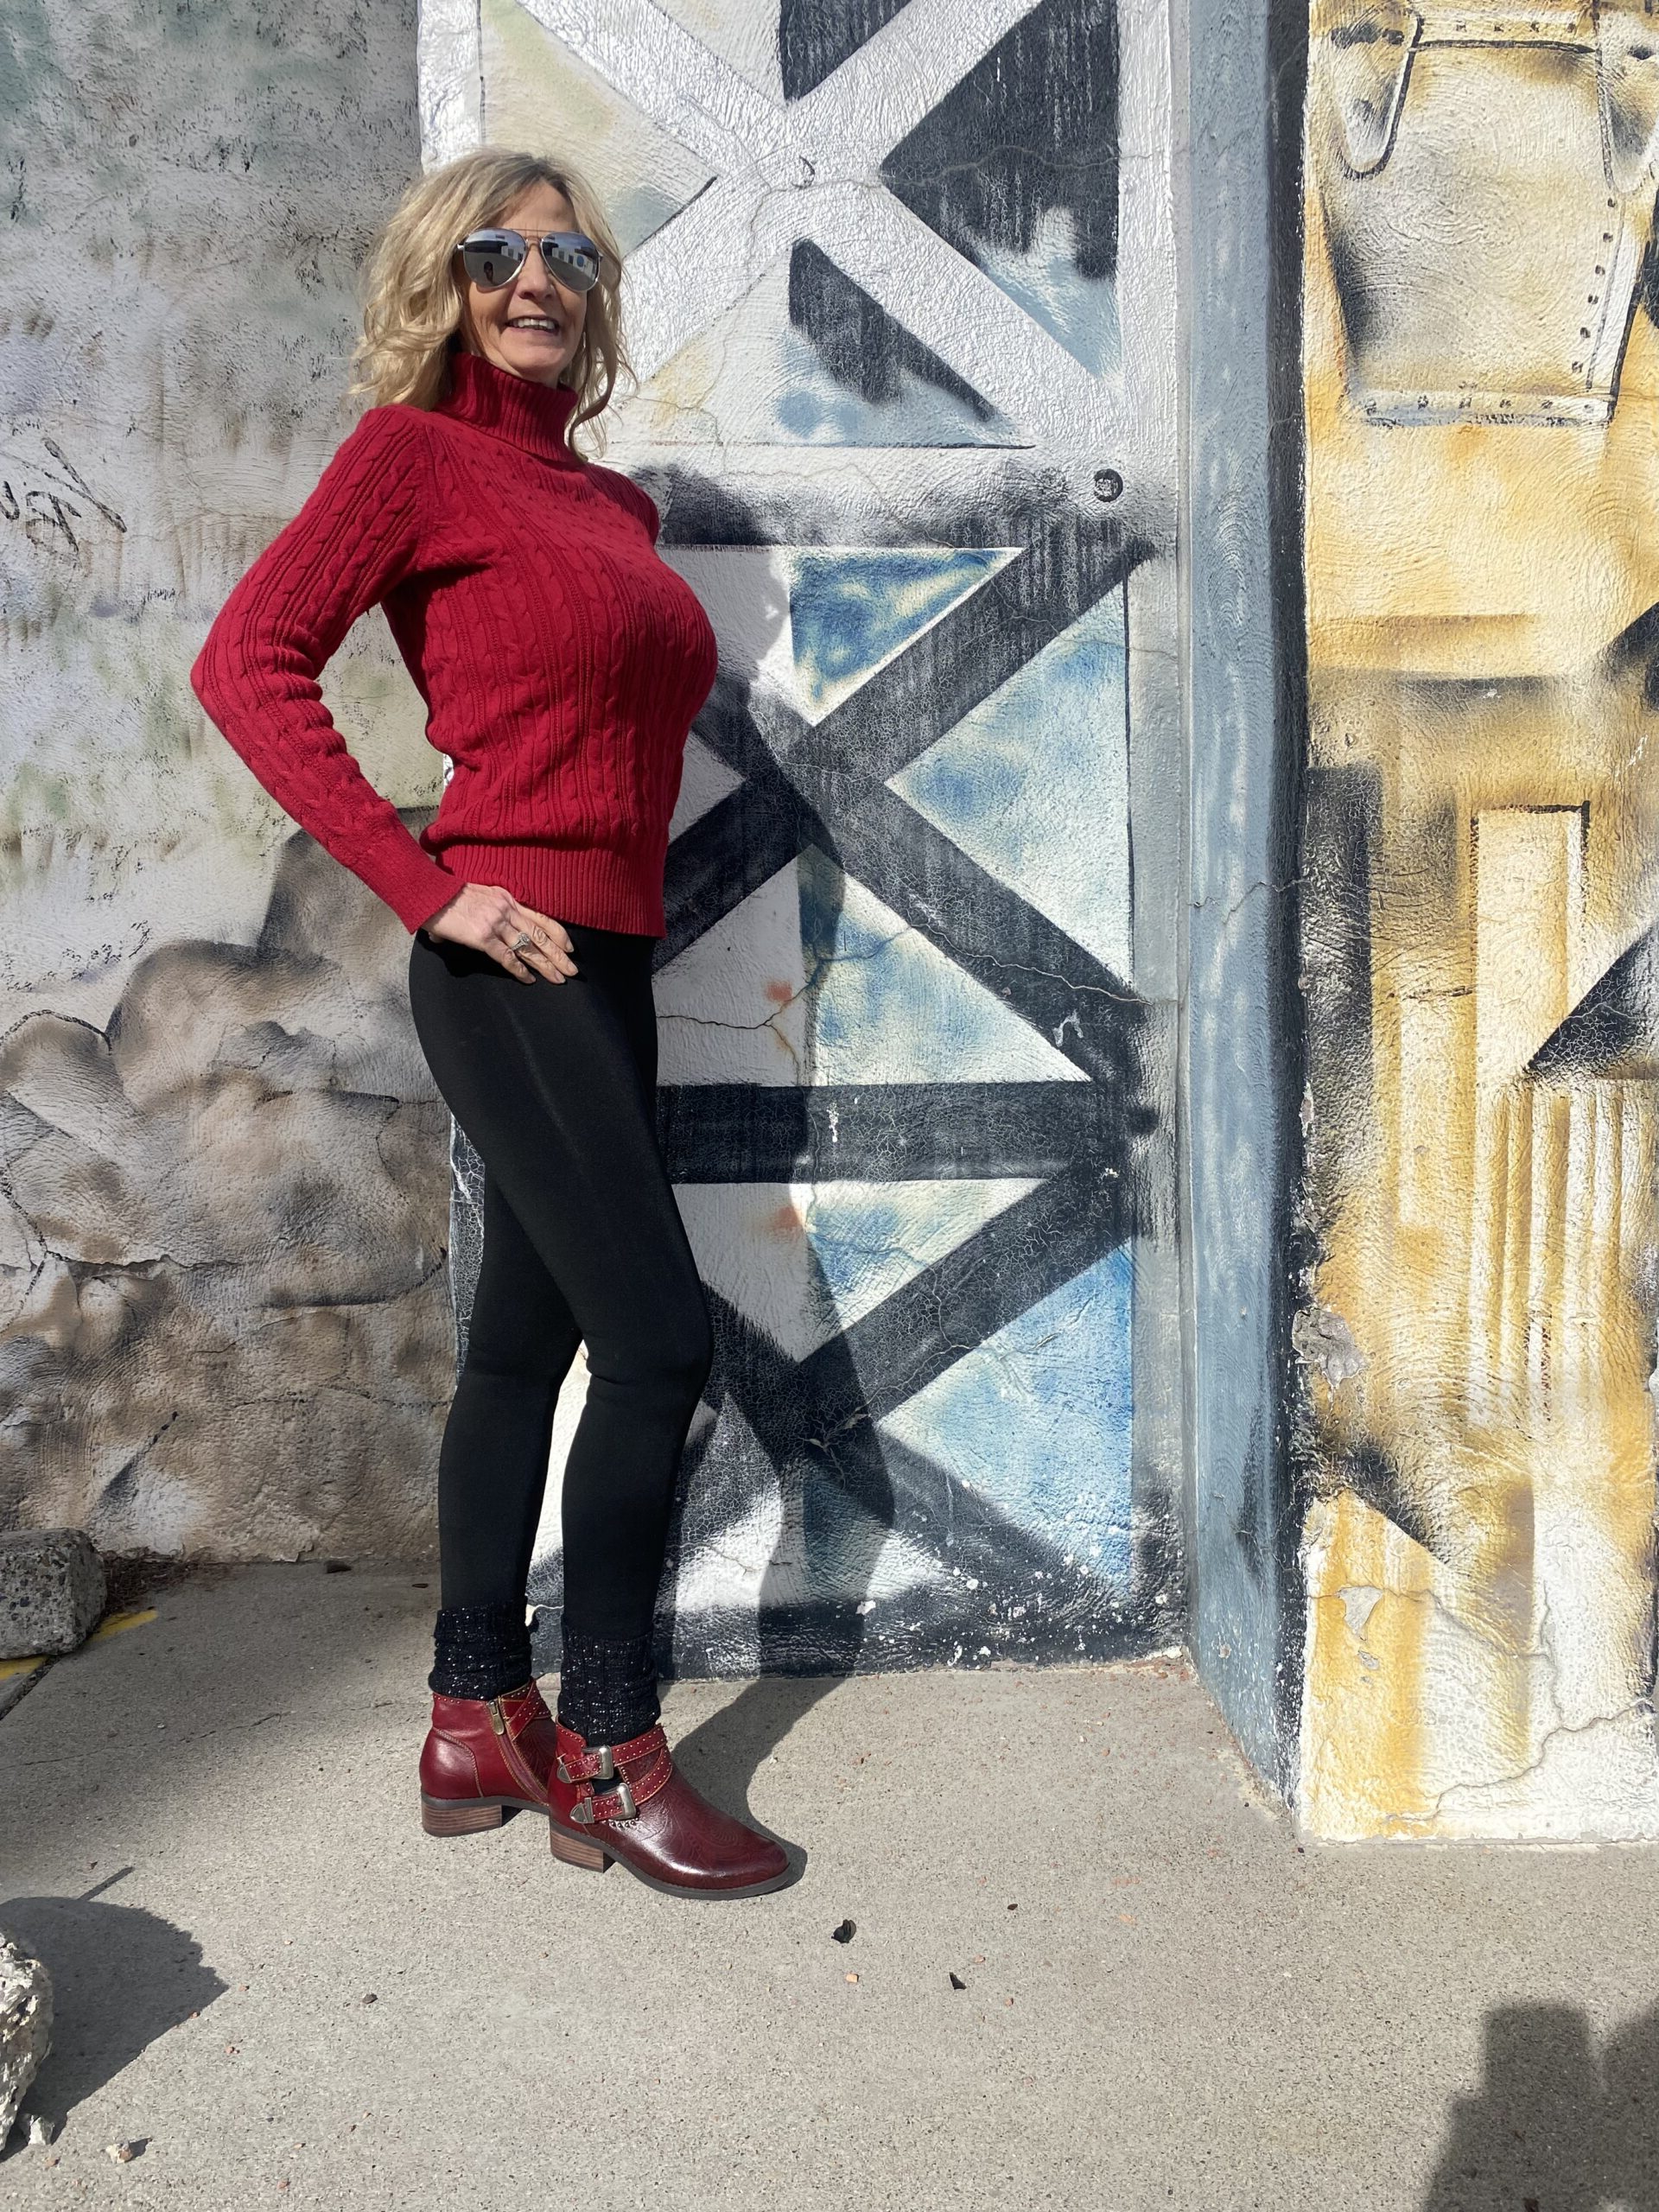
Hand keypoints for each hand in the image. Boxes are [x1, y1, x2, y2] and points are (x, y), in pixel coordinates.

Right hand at [420, 882, 576, 982]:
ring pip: (529, 947)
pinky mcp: (483, 937)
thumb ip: (490, 909)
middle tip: (573, 970)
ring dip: (546, 965)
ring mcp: (496, 923)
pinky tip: (529, 980)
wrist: (430, 893)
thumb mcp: (479, 895)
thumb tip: (489, 927)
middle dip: (559, 954)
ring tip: (560, 978)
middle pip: (540, 934)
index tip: (570, 947)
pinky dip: (520, 970)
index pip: (540, 917)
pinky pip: (507, 957)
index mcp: (507, 898)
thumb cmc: (449, 896)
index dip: (558, 933)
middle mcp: (506, 909)